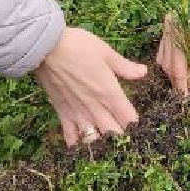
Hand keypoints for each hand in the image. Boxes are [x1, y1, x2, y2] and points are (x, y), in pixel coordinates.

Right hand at [32, 27, 146, 145]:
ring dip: (101, 143)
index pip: (129, 120)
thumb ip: (124, 66)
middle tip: (123, 133)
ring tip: (105, 139)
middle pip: (114, 135)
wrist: (46, 48)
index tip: (137, 123)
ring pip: (94, 140)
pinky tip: (82, 142)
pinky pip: (71, 137)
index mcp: (110, 93)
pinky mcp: (62, 114)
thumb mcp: (105, 51)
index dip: (136, 125)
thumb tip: (143, 72)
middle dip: (122, 137)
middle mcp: (96, 108)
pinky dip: (77, 144)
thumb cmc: (78, 46)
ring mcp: (78, 114)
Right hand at [156, 0, 189, 94]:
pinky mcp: (172, 24)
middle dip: (180, 79)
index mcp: (179, 31)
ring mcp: (168, 25)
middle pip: (168, 64)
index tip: (189, 100)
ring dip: (180, 70)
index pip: (177, 67)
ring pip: (166, 57)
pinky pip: (169, 47)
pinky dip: (179, 59)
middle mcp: (169, 28)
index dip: (182, 85)